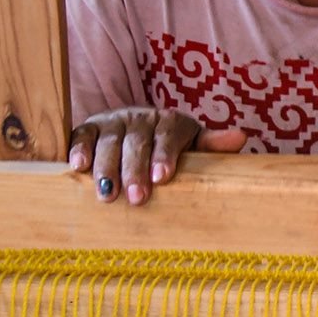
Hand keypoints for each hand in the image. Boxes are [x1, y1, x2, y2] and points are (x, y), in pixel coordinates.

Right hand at [68, 107, 246, 205]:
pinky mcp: (90, 128)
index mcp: (171, 122)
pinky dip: (79, 150)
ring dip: (106, 167)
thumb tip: (239, 137)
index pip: (169, 135)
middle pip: (137, 142)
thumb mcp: (193, 147)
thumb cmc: (173, 149)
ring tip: (107, 193)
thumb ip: (212, 146)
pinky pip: (82, 136)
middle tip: (137, 198)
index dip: (165, 155)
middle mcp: (141, 118)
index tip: (162, 178)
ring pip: (109, 141)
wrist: (138, 131)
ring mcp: (114, 122)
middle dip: (135, 170)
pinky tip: (78, 167)